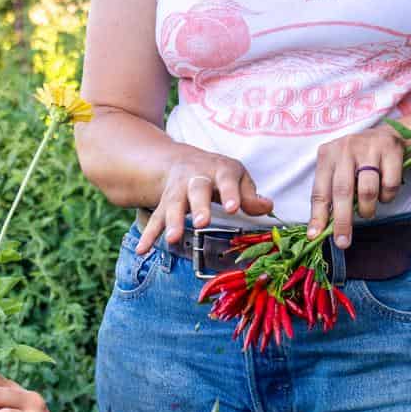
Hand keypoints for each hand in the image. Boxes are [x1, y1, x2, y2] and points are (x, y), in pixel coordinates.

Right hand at [137, 150, 272, 254]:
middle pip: (196, 191)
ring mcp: (177, 192)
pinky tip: (143, 250)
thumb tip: (267, 207)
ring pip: (173, 205)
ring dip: (172, 222)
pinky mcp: (163, 204)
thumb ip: (250, 194)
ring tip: (173, 240)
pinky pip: (155, 219)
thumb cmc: (218, 174)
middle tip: (202, 223)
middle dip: (198, 207)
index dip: (231, 193)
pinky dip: (148, 235)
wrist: (182, 161)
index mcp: (219, 170)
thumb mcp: (237, 176)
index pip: (227, 179)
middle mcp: (195, 179)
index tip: (234, 208)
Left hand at [307, 127, 405, 246]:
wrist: (388, 134)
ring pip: (367, 190)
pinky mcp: (391, 150)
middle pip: (342, 191)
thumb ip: (331, 194)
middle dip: (342, 220)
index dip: (318, 215)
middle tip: (343, 241)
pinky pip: (389, 185)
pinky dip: (387, 197)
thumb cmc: (357, 159)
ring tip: (368, 211)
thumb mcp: (339, 169)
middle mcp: (345, 149)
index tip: (315, 235)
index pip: (320, 191)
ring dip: (367, 209)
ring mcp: (369, 148)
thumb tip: (321, 229)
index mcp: (327, 155)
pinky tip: (384, 193)